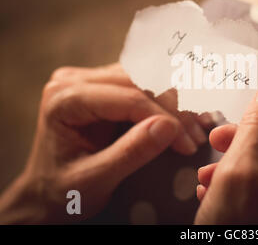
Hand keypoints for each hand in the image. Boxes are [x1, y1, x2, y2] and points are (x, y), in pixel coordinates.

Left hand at [0, 63, 209, 223]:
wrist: (46, 193)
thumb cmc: (64, 192)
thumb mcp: (95, 180)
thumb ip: (131, 153)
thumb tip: (169, 127)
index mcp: (64, 98)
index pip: (128, 97)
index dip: (164, 117)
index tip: (188, 143)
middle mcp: (75, 80)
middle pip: (140, 82)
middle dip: (174, 110)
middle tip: (196, 137)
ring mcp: (89, 80)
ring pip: (146, 79)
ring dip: (175, 103)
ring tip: (195, 129)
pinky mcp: (104, 87)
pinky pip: (143, 86)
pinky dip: (166, 102)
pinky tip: (184, 118)